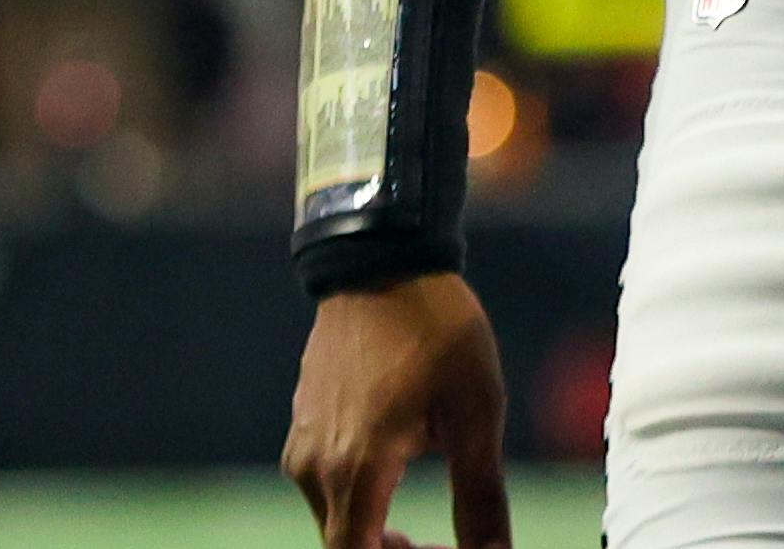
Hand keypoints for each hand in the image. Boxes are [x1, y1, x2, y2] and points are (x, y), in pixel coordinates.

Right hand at [285, 271, 512, 548]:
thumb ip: (481, 498)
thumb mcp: (476, 413)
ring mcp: (302, 447)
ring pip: (335, 520)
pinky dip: (360, 503)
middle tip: (448, 547)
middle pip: (346, 547)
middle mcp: (315, 468)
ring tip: (428, 531)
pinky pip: (326, 488)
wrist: (381, 264)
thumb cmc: (437, 333)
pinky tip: (400, 479)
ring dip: (375, 535)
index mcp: (357, 470)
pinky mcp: (301, 428)